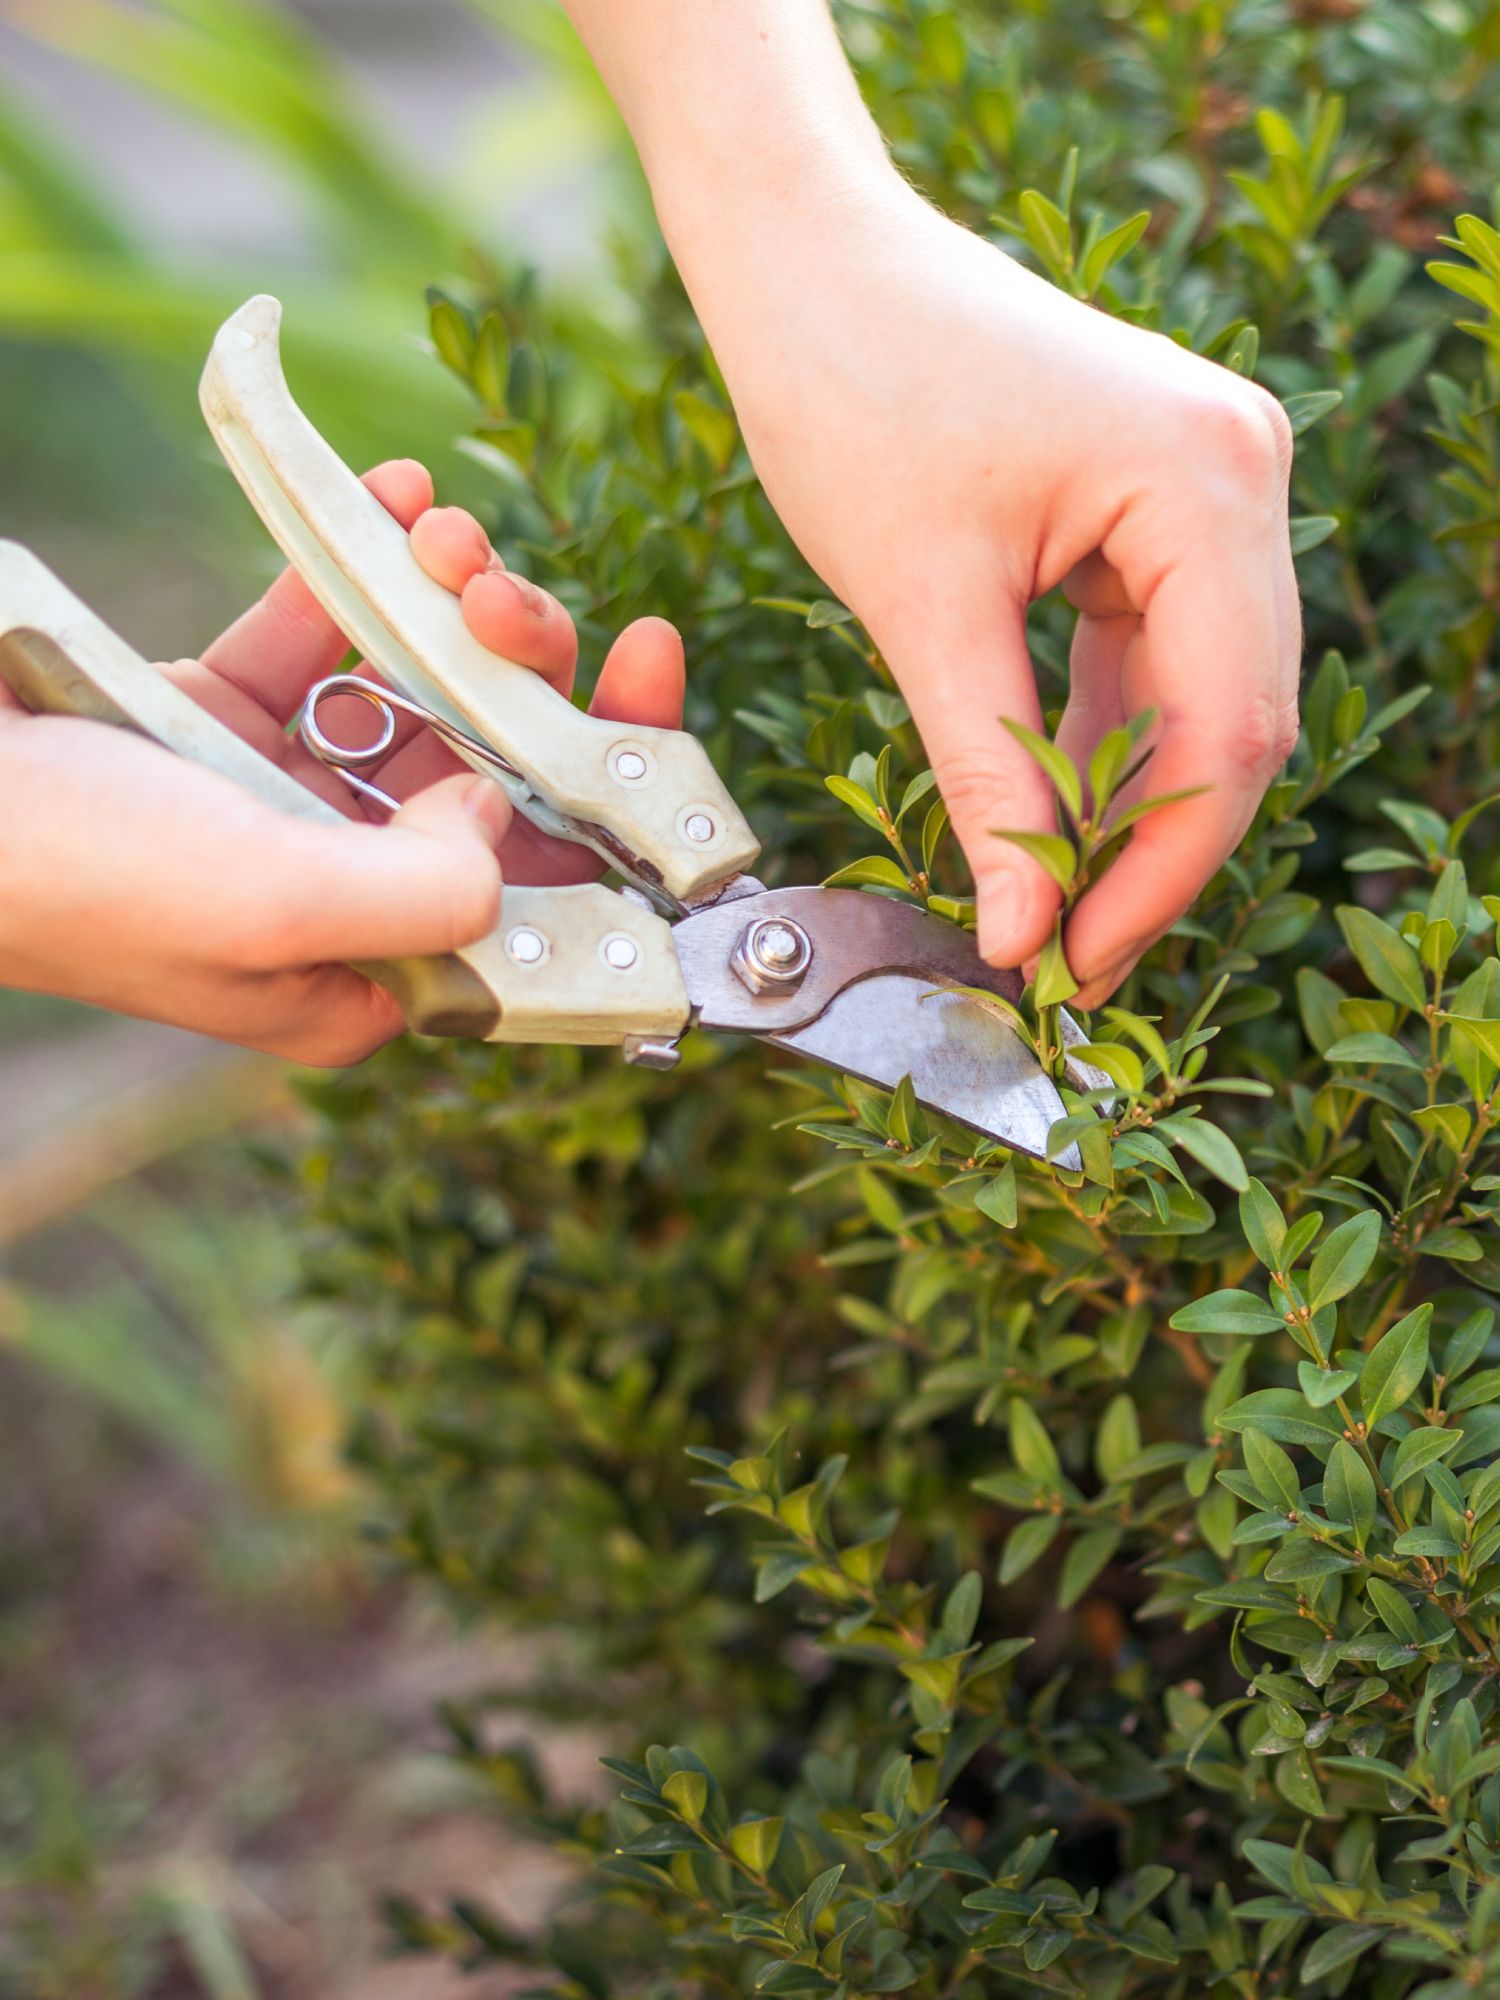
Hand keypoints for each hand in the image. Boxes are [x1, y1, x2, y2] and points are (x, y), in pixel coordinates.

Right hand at [0, 461, 684, 1062]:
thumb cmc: (71, 868)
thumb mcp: (270, 907)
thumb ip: (422, 891)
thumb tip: (497, 822)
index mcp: (362, 976)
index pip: (537, 903)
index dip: (614, 805)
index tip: (649, 689)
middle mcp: (335, 893)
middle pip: (491, 782)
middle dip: (527, 680)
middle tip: (521, 602)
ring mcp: (278, 798)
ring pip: (420, 691)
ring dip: (450, 604)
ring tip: (442, 530)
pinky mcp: (216, 712)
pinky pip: (322, 630)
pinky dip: (359, 563)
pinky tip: (390, 493)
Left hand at [681, 182, 1299, 1007]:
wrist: (805, 260)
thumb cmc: (849, 391)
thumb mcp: (921, 607)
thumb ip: (989, 780)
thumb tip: (1024, 939)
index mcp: (1208, 482)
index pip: (1225, 730)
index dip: (1156, 873)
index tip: (1076, 971)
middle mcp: (1240, 475)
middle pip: (1232, 722)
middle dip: (1146, 853)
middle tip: (1063, 967)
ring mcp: (1207, 486)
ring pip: (1196, 701)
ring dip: (1123, 809)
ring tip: (1046, 913)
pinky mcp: (1155, 506)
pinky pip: (1152, 657)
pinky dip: (1101, 743)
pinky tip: (1046, 818)